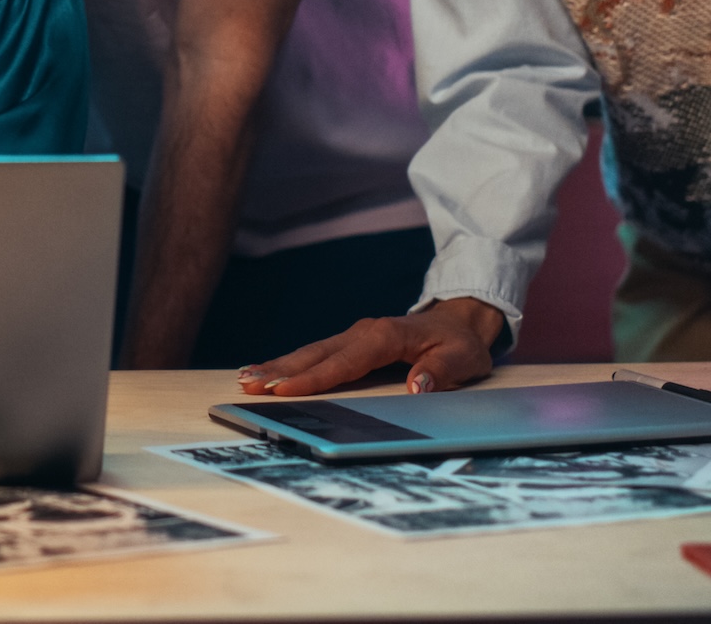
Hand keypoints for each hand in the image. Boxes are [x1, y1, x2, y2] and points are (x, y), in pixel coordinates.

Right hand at [235, 297, 506, 396]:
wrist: (461, 321)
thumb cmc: (460, 344)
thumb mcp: (462, 359)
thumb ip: (441, 371)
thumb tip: (416, 385)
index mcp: (385, 336)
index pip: (343, 361)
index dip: (314, 377)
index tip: (285, 389)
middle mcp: (364, 332)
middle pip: (317, 354)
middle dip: (282, 369)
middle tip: (250, 383)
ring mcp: (355, 336)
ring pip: (312, 352)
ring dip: (280, 365)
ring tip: (248, 376)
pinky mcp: (352, 343)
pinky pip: (318, 353)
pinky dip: (292, 362)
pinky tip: (271, 370)